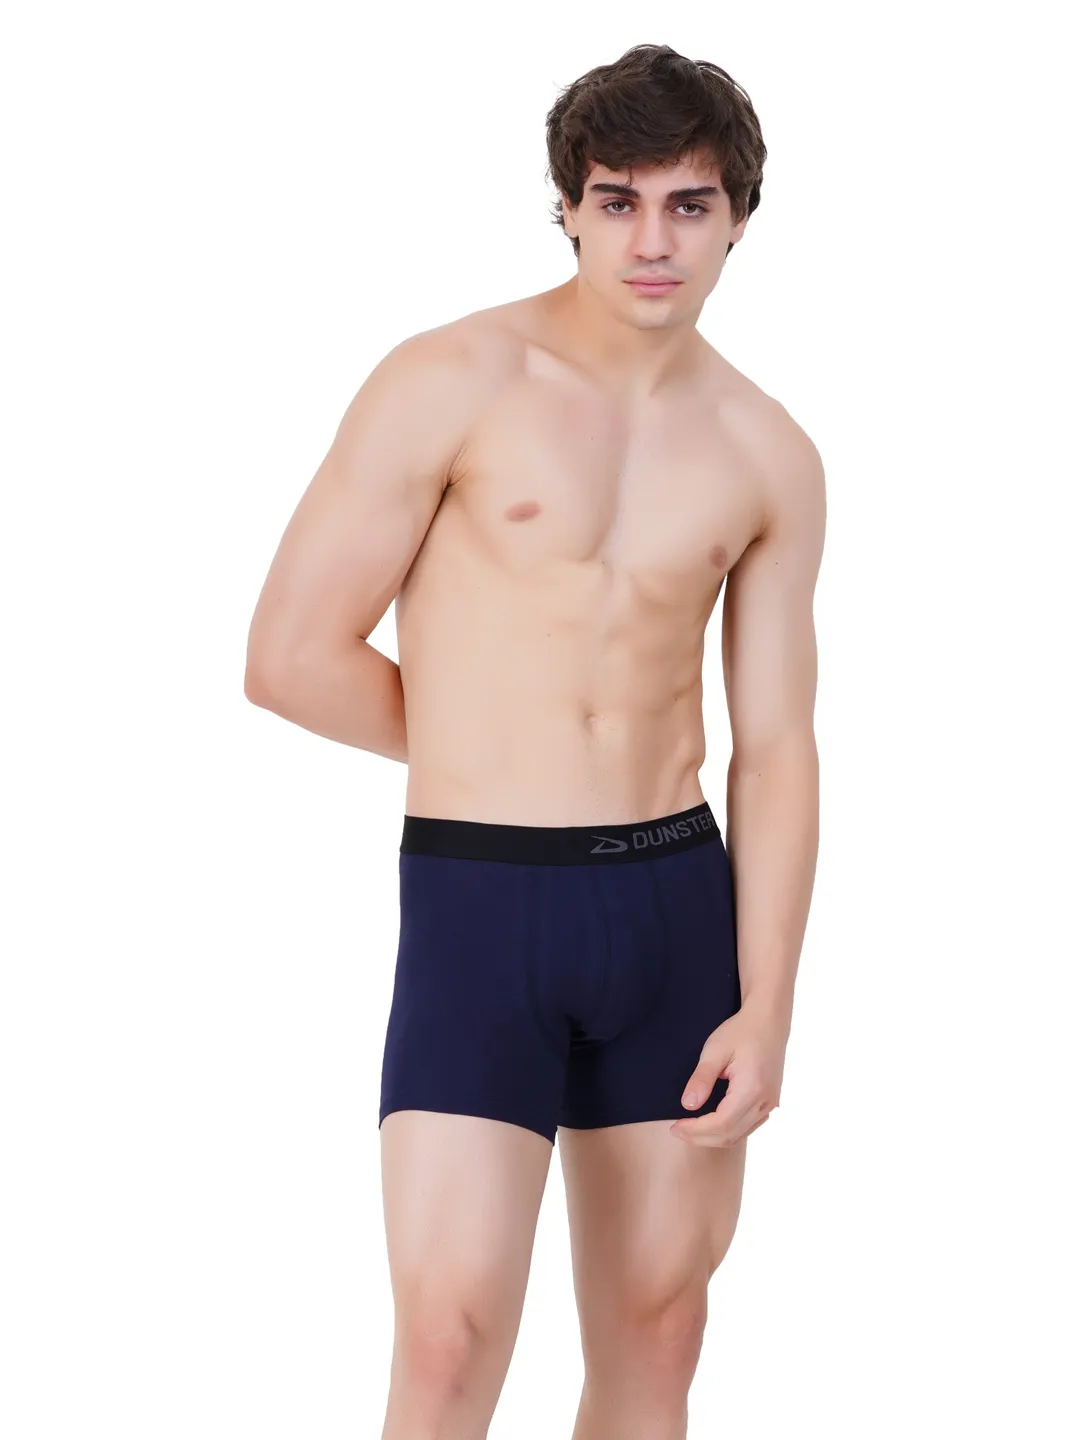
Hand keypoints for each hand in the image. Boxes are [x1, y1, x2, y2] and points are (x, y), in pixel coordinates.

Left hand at [669, 999, 787, 1146]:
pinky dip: (727, 1131)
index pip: (721, 1124)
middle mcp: (765, 1102)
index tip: (674, 1127)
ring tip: (689, 1130)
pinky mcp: (770, 1102)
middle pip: (730, 1135)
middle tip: (677, 1131)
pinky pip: (748, 1127)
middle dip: (700, 1138)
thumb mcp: (715, 1050)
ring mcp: (770, 1104)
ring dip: (713, 1138)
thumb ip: (701, 1079)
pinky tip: (710, 1124)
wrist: (768, 1021)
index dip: (695, 1130)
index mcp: (752, 1089)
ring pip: (739, 1135)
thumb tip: (688, 1105)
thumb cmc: (741, 1031)